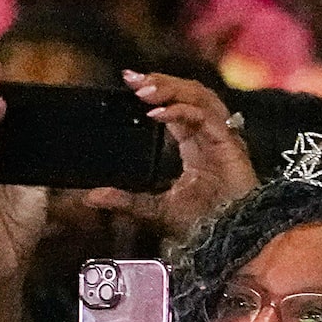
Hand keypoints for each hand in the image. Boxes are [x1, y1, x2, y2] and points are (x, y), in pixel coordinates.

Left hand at [78, 73, 255, 240]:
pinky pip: (206, 118)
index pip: (176, 104)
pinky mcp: (230, 146)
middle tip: (133, 79)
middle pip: (190, 92)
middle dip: (162, 81)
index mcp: (195, 143)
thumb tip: (91, 197)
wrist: (229, 243)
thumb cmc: (203, 226)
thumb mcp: (154, 210)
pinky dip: (183, 111)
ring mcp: (222, 138)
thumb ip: (125, 200)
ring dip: (172, 88)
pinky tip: (161, 114)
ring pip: (200, 97)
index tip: (129, 82)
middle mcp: (209, 135)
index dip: (157, 89)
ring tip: (145, 91)